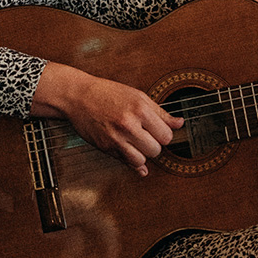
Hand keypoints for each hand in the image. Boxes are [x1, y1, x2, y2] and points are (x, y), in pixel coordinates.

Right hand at [31, 62, 182, 176]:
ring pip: (143, 160)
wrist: (79, 96)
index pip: (166, 135)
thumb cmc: (108, 94)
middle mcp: (129, 125)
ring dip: (143, 154)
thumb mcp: (138, 96)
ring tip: (137, 142)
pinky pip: (127, 163)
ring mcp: (117, 138)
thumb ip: (160, 112)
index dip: (164, 134)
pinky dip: (132, 161)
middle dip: (154, 144)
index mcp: (140, 109)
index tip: (158, 130)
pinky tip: (131, 153)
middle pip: (156, 149)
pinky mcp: (106, 148)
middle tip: (147, 135)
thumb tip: (179, 123)